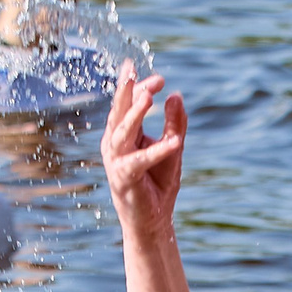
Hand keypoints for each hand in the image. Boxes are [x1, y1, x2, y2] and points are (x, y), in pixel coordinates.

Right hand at [103, 63, 184, 235]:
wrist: (152, 222)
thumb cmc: (158, 185)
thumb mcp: (171, 148)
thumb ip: (174, 123)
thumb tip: (176, 95)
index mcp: (124, 134)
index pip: (128, 105)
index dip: (141, 88)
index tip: (160, 78)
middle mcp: (115, 145)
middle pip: (119, 112)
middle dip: (126, 90)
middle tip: (132, 69)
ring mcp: (116, 161)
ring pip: (122, 131)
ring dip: (134, 113)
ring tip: (148, 96)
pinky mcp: (125, 179)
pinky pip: (140, 161)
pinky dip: (157, 151)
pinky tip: (175, 143)